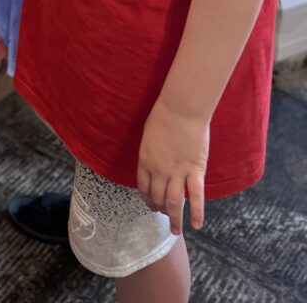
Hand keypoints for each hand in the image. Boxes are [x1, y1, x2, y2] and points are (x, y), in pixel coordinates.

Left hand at [137, 97, 208, 235]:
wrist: (181, 110)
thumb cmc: (164, 116)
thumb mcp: (149, 135)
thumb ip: (151, 152)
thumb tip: (154, 163)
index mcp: (145, 159)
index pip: (143, 186)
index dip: (147, 198)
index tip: (150, 204)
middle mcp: (159, 170)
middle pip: (157, 196)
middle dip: (160, 209)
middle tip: (164, 216)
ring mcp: (177, 172)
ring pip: (174, 202)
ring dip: (174, 218)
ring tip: (175, 230)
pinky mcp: (194, 170)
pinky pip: (196, 196)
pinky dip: (197, 213)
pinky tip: (197, 225)